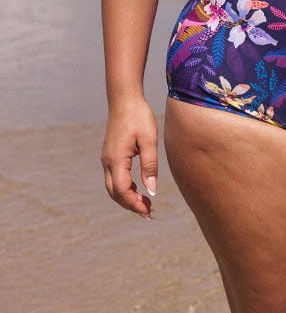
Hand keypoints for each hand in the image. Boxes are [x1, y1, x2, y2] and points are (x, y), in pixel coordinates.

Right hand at [101, 97, 157, 217]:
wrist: (124, 99)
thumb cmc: (139, 117)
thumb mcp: (149, 140)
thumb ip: (150, 166)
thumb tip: (152, 191)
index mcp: (116, 160)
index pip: (122, 191)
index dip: (135, 204)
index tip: (149, 211)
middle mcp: (107, 162)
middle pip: (115, 193)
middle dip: (131, 205)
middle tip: (149, 212)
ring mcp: (106, 158)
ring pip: (112, 187)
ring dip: (127, 198)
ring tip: (146, 203)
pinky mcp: (109, 155)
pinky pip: (113, 178)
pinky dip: (124, 188)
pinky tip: (139, 188)